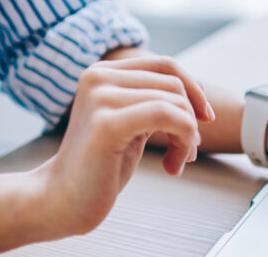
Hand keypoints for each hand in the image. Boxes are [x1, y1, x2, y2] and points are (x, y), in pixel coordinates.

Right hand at [41, 56, 215, 232]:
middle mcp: (98, 77)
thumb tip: (199, 90)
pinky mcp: (107, 123)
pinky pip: (167, 116)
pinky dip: (183, 140)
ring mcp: (100, 97)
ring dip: (188, 136)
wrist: (63, 201)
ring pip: (175, 103)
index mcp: (102, 72)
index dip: (194, 90)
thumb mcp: (131, 123)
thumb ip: (153, 101)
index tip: (204, 119)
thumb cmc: (100, 166)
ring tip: (178, 161)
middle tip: (187, 152)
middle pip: (174, 84)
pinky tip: (174, 166)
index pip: (165, 65)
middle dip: (192, 119)